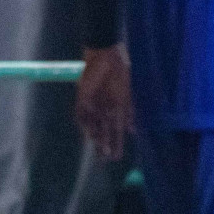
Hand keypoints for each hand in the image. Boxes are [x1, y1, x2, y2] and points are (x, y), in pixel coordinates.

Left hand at [74, 43, 132, 160]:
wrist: (106, 55)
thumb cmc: (120, 72)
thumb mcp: (128, 92)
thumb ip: (130, 111)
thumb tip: (132, 130)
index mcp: (116, 108)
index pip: (116, 131)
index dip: (117, 144)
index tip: (118, 157)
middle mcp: (104, 109)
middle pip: (103, 131)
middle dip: (104, 145)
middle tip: (105, 158)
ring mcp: (92, 104)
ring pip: (92, 125)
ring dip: (94, 135)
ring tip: (97, 146)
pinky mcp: (82, 96)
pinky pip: (80, 113)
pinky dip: (83, 121)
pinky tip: (86, 131)